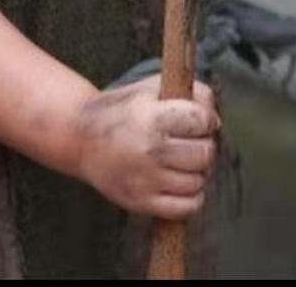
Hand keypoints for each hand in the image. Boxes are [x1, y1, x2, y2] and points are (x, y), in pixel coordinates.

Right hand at [71, 75, 218, 218]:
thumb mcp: (148, 89)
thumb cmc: (121, 111)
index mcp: (150, 117)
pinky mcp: (142, 203)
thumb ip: (187, 94)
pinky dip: (191, 195)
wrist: (80, 139)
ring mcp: (145, 180)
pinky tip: (180, 181)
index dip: (206, 119)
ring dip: (197, 171)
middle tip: (191, 141)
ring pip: (198, 181)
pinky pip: (187, 207)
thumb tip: (215, 119)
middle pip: (205, 153)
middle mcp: (148, 150)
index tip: (198, 120)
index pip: (201, 120)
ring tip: (181, 160)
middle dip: (204, 145)